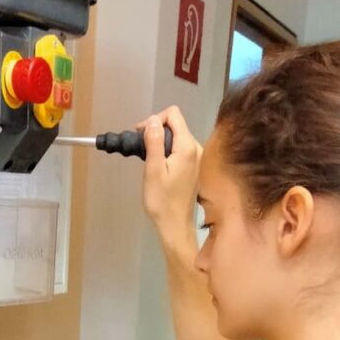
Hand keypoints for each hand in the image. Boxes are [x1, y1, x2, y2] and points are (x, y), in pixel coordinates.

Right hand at [140, 106, 201, 253]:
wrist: (175, 226)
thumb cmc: (162, 201)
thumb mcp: (153, 170)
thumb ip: (153, 142)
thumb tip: (153, 120)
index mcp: (187, 147)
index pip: (173, 114)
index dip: (154, 119)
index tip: (141, 135)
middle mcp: (197, 148)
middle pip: (176, 124)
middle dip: (156, 130)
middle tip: (141, 147)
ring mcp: (198, 158)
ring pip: (177, 136)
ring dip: (161, 141)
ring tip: (148, 157)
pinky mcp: (195, 167)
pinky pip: (180, 149)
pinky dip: (167, 151)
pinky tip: (159, 165)